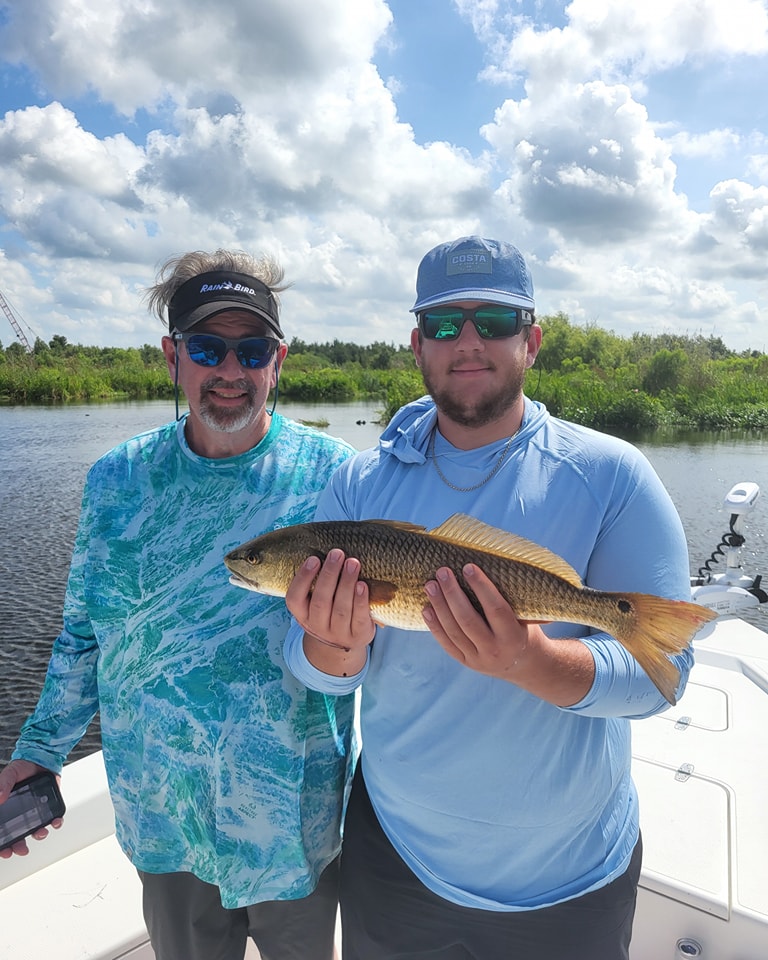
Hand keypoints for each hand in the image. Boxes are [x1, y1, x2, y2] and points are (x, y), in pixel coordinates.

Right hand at [0, 759, 62, 858]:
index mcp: (8, 809)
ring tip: (40, 833)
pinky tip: (55, 822)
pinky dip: (55, 823)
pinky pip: (53, 819)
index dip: (2, 844)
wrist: (42, 757)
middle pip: (17, 836)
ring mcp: (35, 811)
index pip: (2, 831)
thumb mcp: (9, 775)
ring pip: (35, 831)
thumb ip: (3, 785)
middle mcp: (21, 813)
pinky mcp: (49, 806)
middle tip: (20, 849)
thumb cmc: (22, 768)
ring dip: (38, 835)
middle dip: (18, 846)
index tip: (4, 851)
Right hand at [285, 550, 374, 673]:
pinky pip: (359, 618)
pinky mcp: (359, 635)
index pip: (294, 598)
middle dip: (329, 575)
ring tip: (353, 562)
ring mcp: (338, 633)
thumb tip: (320, 542)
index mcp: (302, 614)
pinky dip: (361, 600)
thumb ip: (316, 579)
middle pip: (320, 601)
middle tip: (337, 553)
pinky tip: (363, 585)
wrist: (344, 641)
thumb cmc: (329, 608)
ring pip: (341, 609)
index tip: (313, 558)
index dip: (302, 578)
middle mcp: (317, 626)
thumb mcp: (315, 599)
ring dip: (347, 583)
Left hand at [422, 564, 594, 704]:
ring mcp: (478, 659)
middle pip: (468, 620)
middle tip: (442, 571)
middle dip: (452, 594)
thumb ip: (512, 599)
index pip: (495, 609)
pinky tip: (426, 608)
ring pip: (453, 631)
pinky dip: (434, 626)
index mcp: (514, 637)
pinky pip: (447, 643)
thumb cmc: (525, 629)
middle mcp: (495, 650)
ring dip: (439, 606)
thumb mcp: (527, 617)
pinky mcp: (465, 662)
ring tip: (430, 585)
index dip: (481, 587)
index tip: (468, 567)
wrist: (524, 664)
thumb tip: (496, 562)